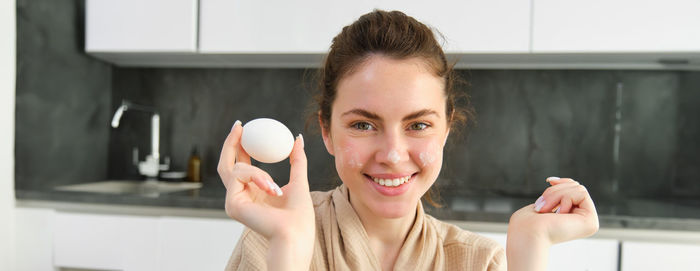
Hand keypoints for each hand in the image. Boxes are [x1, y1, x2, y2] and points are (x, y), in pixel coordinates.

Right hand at [217, 120, 314, 267]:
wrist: (295, 232)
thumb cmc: (299, 215)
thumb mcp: (299, 180)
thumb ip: (297, 160)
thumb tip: (297, 138)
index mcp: (254, 192)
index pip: (242, 165)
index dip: (241, 145)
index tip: (245, 127)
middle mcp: (240, 196)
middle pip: (226, 164)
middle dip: (230, 142)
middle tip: (239, 126)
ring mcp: (234, 201)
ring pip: (236, 168)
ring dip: (258, 171)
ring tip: (275, 186)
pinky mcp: (232, 204)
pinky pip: (240, 176)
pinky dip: (257, 177)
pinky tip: (272, 189)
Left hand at [506, 177, 598, 269]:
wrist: (528, 233)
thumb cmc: (528, 222)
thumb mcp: (543, 202)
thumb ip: (555, 194)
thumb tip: (556, 181)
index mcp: (572, 218)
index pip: (575, 189)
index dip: (563, 182)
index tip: (549, 181)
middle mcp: (583, 221)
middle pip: (576, 187)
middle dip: (556, 190)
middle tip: (541, 205)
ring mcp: (589, 222)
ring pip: (579, 189)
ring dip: (557, 194)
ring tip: (545, 209)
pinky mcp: (591, 221)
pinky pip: (582, 194)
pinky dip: (565, 198)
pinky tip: (558, 214)